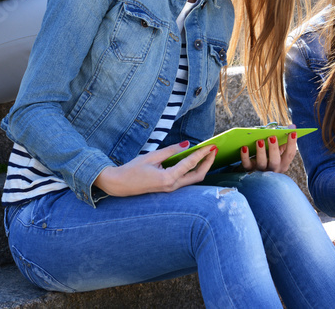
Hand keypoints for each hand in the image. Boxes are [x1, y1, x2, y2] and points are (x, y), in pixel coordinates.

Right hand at [93, 141, 216, 196]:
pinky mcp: (168, 188)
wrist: (120, 184)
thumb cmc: (134, 169)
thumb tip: (187, 145)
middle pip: (197, 176)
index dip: (202, 154)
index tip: (211, 146)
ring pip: (192, 179)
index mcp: (168, 178)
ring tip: (207, 155)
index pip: (190, 164)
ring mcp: (171, 189)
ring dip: (202, 167)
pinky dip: (193, 170)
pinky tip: (194, 161)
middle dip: (207, 163)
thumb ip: (171, 151)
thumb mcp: (152, 156)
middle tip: (213, 150)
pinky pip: (185, 180)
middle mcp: (172, 186)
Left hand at [239, 131, 298, 172]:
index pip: (290, 155)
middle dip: (274, 148)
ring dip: (261, 152)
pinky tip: (244, 147)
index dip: (292, 144)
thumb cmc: (268, 156)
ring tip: (259, 140)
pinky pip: (247, 165)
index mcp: (283, 163)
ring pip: (261, 163)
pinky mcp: (249, 170)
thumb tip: (292, 126)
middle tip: (272, 136)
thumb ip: (283, 139)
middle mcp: (273, 169)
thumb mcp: (277, 150)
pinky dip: (245, 156)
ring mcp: (261, 171)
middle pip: (275, 161)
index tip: (292, 133)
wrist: (254, 174)